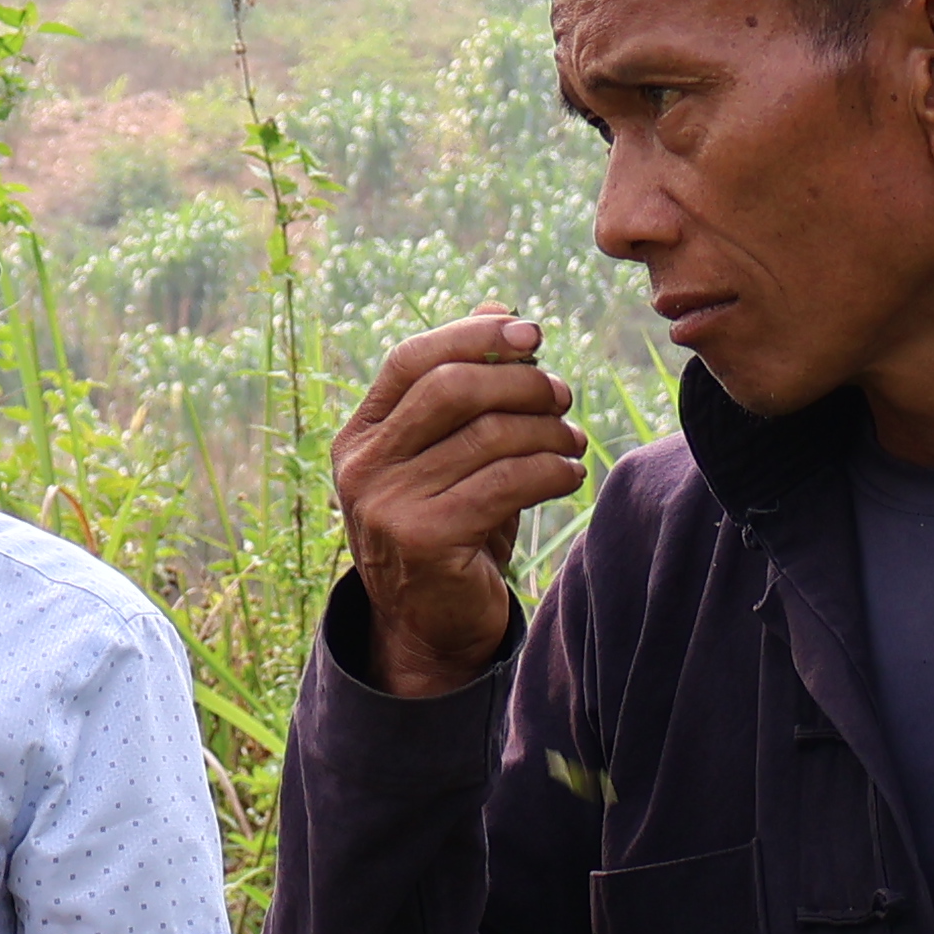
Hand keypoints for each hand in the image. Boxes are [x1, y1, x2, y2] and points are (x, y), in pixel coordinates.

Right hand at [333, 311, 587, 701]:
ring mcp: (385, 505)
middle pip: (451, 389)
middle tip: (563, 396)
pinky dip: (551, 471)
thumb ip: (469, 386)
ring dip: (548, 431)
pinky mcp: (424, 540)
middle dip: (522, 384)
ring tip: (573, 442)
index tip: (532, 333)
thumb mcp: (453, 453)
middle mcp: (362, 465)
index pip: (410, 360)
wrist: (433, 626)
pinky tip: (569, 475)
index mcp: (361, 434)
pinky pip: (505, 483)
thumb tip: (497, 307)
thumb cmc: (451, 525)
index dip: (472, 336)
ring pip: (488, 436)